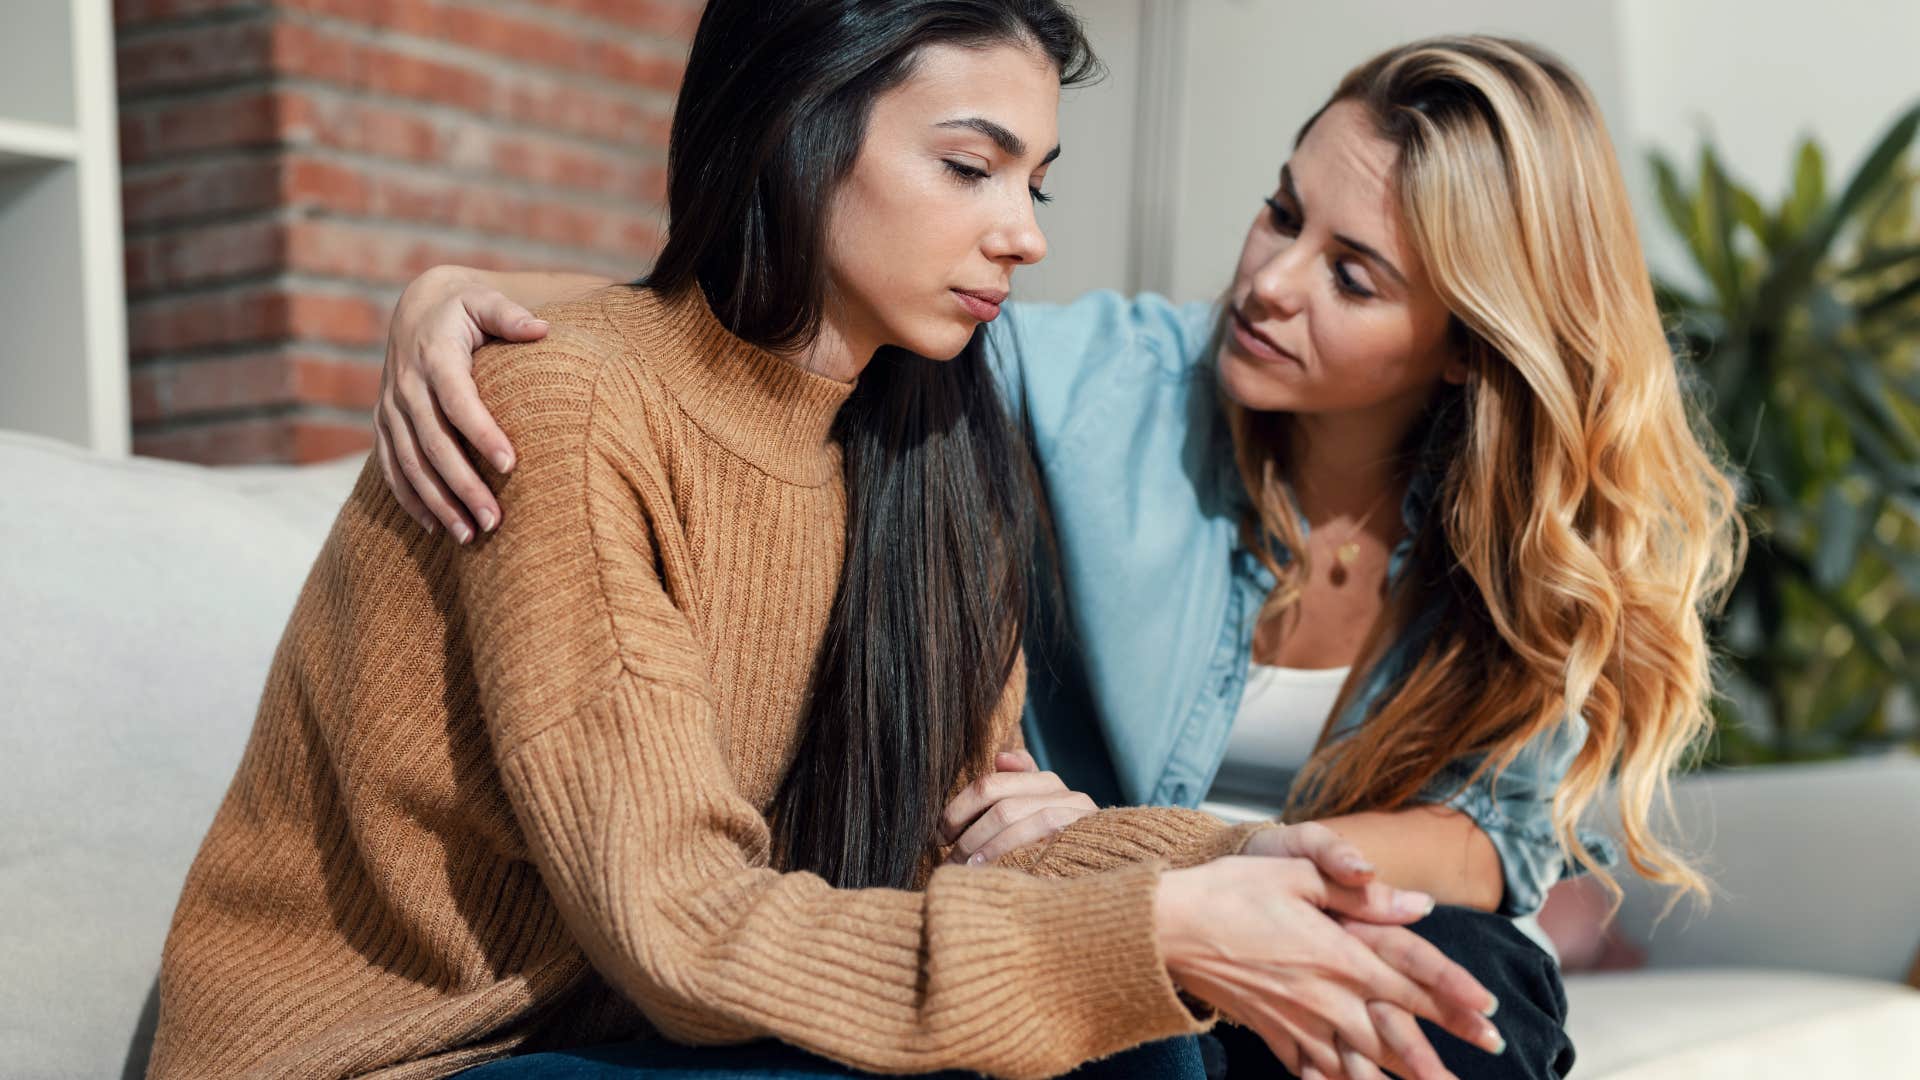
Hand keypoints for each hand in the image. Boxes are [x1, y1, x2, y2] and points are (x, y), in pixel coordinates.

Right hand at [377, 265, 547, 541]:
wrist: (416, 308)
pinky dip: (411, 499)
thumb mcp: (484, 300)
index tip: (510, 464)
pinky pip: (392, 467)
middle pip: (434, 444)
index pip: (458, 401)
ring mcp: (390, 408)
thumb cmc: (463, 308)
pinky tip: (436, 527)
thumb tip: (541, 328)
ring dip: (438, 502)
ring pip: (410, 464)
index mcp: (434, 356)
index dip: (482, 432)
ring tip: (470, 536)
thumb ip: (510, 314)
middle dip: (463, 485)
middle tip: (495, 521)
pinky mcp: (384, 424)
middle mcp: (406, 386)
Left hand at [939, 750, 1095, 865]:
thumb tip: (1001, 757)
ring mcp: (1076, 816)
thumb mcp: (1038, 808)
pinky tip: (993, 874)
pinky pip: (1039, 843)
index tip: (942, 833)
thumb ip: (1018, 782)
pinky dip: (1009, 857)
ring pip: (1016, 820)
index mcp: (1045, 781)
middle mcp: (1063, 793)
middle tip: (950, 857)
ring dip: (984, 847)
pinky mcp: (1083, 840)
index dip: (959, 808)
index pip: (990, 785)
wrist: (1107, 865)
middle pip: (1002, 806)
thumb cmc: (1061, 839)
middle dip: (970, 833)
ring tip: (966, 869)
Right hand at [1156, 857, 1504, 1079]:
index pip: (1410, 982)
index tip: (1491, 1017)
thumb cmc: (1231, 889)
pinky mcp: (1272, 1033)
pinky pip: (1312, 1070)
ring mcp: (1297, 1021)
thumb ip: (1358, 891)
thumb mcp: (1297, 872)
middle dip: (1439, 1058)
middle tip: (1477, 1069)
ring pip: (1359, 1064)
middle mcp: (1325, 996)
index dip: (1455, 1001)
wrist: (1166, 928)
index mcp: (1338, 953)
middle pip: (1395, 1035)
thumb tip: (1417, 905)